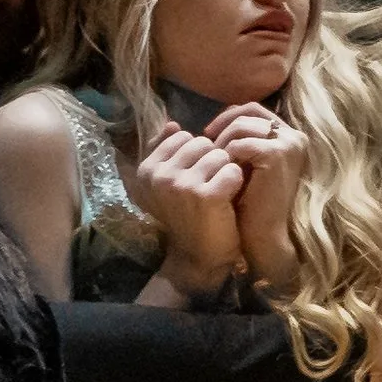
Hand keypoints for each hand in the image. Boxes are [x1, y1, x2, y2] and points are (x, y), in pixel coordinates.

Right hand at [129, 124, 245, 296]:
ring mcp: (181, 185)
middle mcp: (159, 176)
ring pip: (219, 155)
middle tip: (209, 187)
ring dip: (225, 172)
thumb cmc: (187, 216)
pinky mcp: (205, 196)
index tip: (196, 178)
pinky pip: (232, 170)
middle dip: (212, 161)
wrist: (200, 258)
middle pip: (202, 143)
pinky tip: (228, 200)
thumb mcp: (168, 184)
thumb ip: (167, 152)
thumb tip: (172, 124)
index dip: (197, 155)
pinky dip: (235, 184)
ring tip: (218, 194)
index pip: (182, 137)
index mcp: (146, 170)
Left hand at [205, 104, 307, 291]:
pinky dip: (227, 156)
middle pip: (249, 111)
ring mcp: (289, 144)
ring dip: (222, 142)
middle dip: (223, 125)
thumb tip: (209, 125)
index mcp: (290, 136)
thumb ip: (238, 142)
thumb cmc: (251, 204)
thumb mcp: (245, 165)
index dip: (228, 117)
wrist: (264, 235)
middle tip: (205, 142)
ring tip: (212, 160)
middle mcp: (294, 136)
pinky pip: (241, 143)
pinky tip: (221, 171)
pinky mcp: (278, 154)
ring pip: (242, 125)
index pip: (253, 110)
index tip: (209, 134)